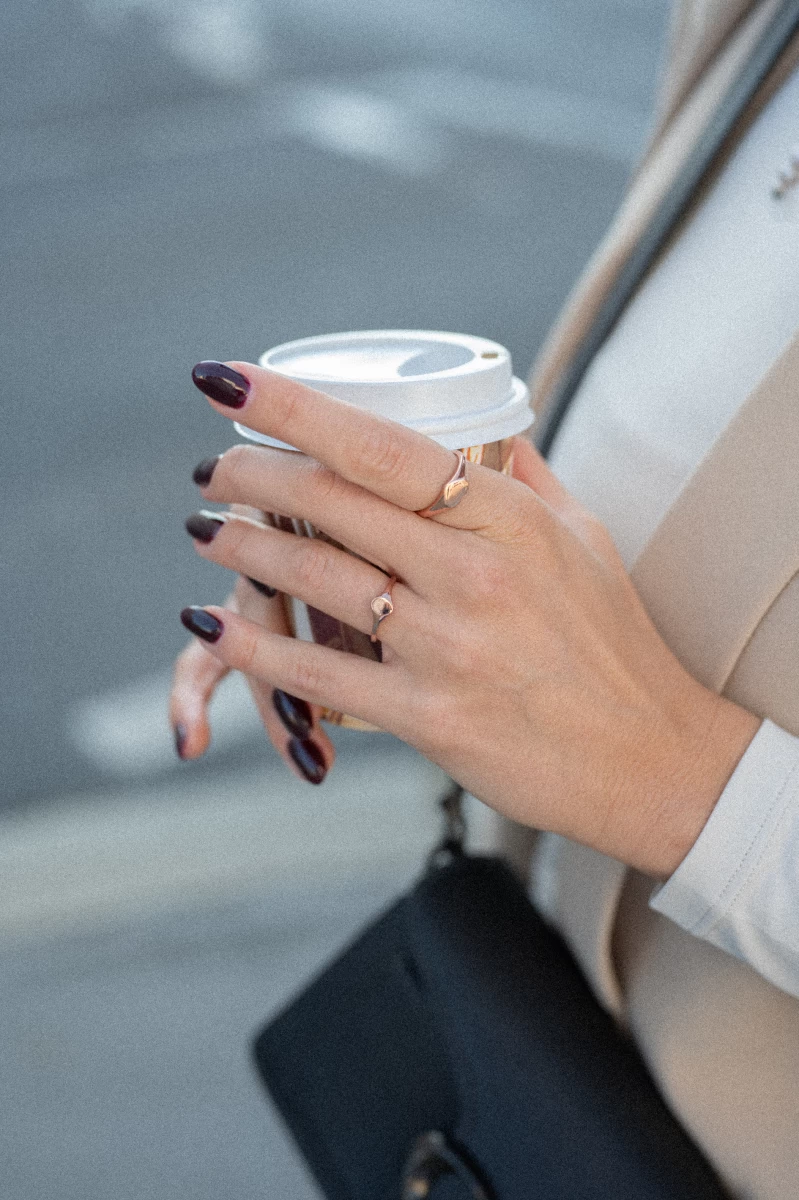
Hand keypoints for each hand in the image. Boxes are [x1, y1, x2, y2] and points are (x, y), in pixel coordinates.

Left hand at [179, 360, 760, 876]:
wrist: (649, 759)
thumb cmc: (613, 644)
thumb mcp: (584, 538)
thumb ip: (523, 477)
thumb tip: (483, 422)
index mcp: (511, 519)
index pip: (382, 445)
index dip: (292, 406)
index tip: (228, 381)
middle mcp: (475, 575)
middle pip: (331, 501)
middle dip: (250, 470)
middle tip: (213, 464)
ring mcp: (448, 647)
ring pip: (314, 577)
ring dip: (241, 545)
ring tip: (205, 527)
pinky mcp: (429, 718)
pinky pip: (318, 674)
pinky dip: (254, 646)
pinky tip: (210, 623)